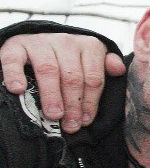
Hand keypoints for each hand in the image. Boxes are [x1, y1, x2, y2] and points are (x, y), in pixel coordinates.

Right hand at [0, 33, 125, 131]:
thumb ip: (106, 68)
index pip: (93, 78)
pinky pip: (14, 59)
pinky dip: (15, 74)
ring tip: (53, 115)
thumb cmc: (71, 61)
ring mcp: (41, 41)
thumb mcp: (92, 62)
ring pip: (48, 70)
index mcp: (89, 46)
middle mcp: (66, 41)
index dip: (90, 103)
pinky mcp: (17, 43)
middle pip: (72, 77)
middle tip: (70, 126)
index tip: (85, 122)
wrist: (38, 43)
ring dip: (51, 96)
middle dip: (73, 104)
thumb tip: (118, 69)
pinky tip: (18, 90)